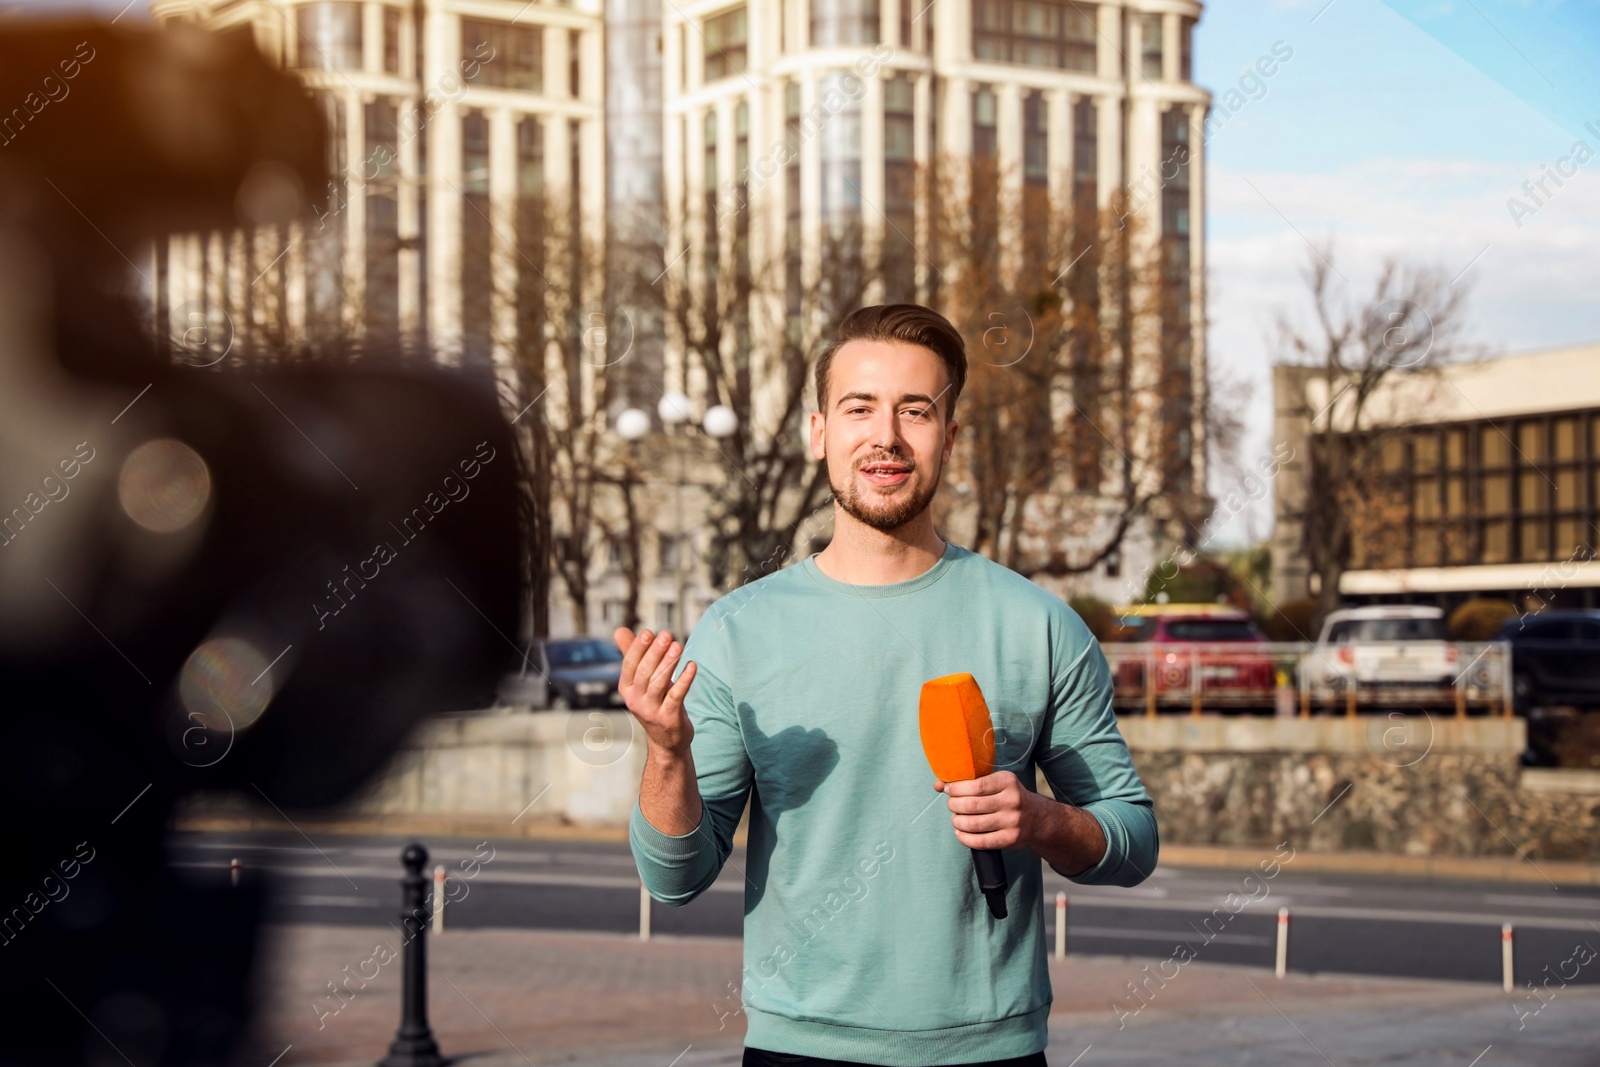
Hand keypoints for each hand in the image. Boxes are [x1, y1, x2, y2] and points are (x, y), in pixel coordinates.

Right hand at [613, 627, 696, 756]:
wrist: (667, 740)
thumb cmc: (655, 702)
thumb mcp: (641, 681)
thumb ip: (632, 655)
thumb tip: (619, 630)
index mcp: (626, 688)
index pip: (630, 665)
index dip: (638, 648)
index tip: (649, 632)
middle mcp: (635, 700)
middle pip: (644, 672)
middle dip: (655, 652)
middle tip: (667, 635)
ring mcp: (651, 711)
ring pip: (659, 683)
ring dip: (669, 663)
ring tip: (679, 646)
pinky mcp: (669, 718)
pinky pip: (677, 696)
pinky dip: (685, 680)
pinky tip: (692, 665)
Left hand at [936, 771, 1041, 850]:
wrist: (1036, 818)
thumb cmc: (1007, 797)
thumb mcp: (994, 783)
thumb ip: (968, 782)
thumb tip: (938, 785)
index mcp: (1007, 782)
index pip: (975, 786)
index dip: (956, 789)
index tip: (948, 790)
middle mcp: (1012, 801)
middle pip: (971, 805)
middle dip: (954, 806)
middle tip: (952, 805)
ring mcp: (1012, 821)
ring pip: (973, 824)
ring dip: (957, 822)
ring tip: (956, 819)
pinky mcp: (1010, 839)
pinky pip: (980, 842)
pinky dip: (965, 838)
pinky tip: (961, 833)